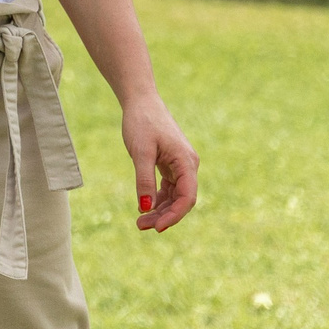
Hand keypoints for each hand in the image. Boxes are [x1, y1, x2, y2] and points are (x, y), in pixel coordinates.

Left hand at [121, 93, 196, 232]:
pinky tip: (145, 206)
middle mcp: (188, 166)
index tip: (157, 228)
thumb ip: (144, 180)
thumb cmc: (141, 122)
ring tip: (140, 222)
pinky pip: (169, 187)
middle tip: (140, 226)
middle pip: (182, 200)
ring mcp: (180, 165)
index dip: (174, 216)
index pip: (187, 198)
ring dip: (160, 210)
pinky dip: (158, 198)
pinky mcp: (171, 163)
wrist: (140, 101)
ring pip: (175, 196)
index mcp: (186, 162)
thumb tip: (145, 208)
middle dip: (164, 216)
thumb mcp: (140, 152)